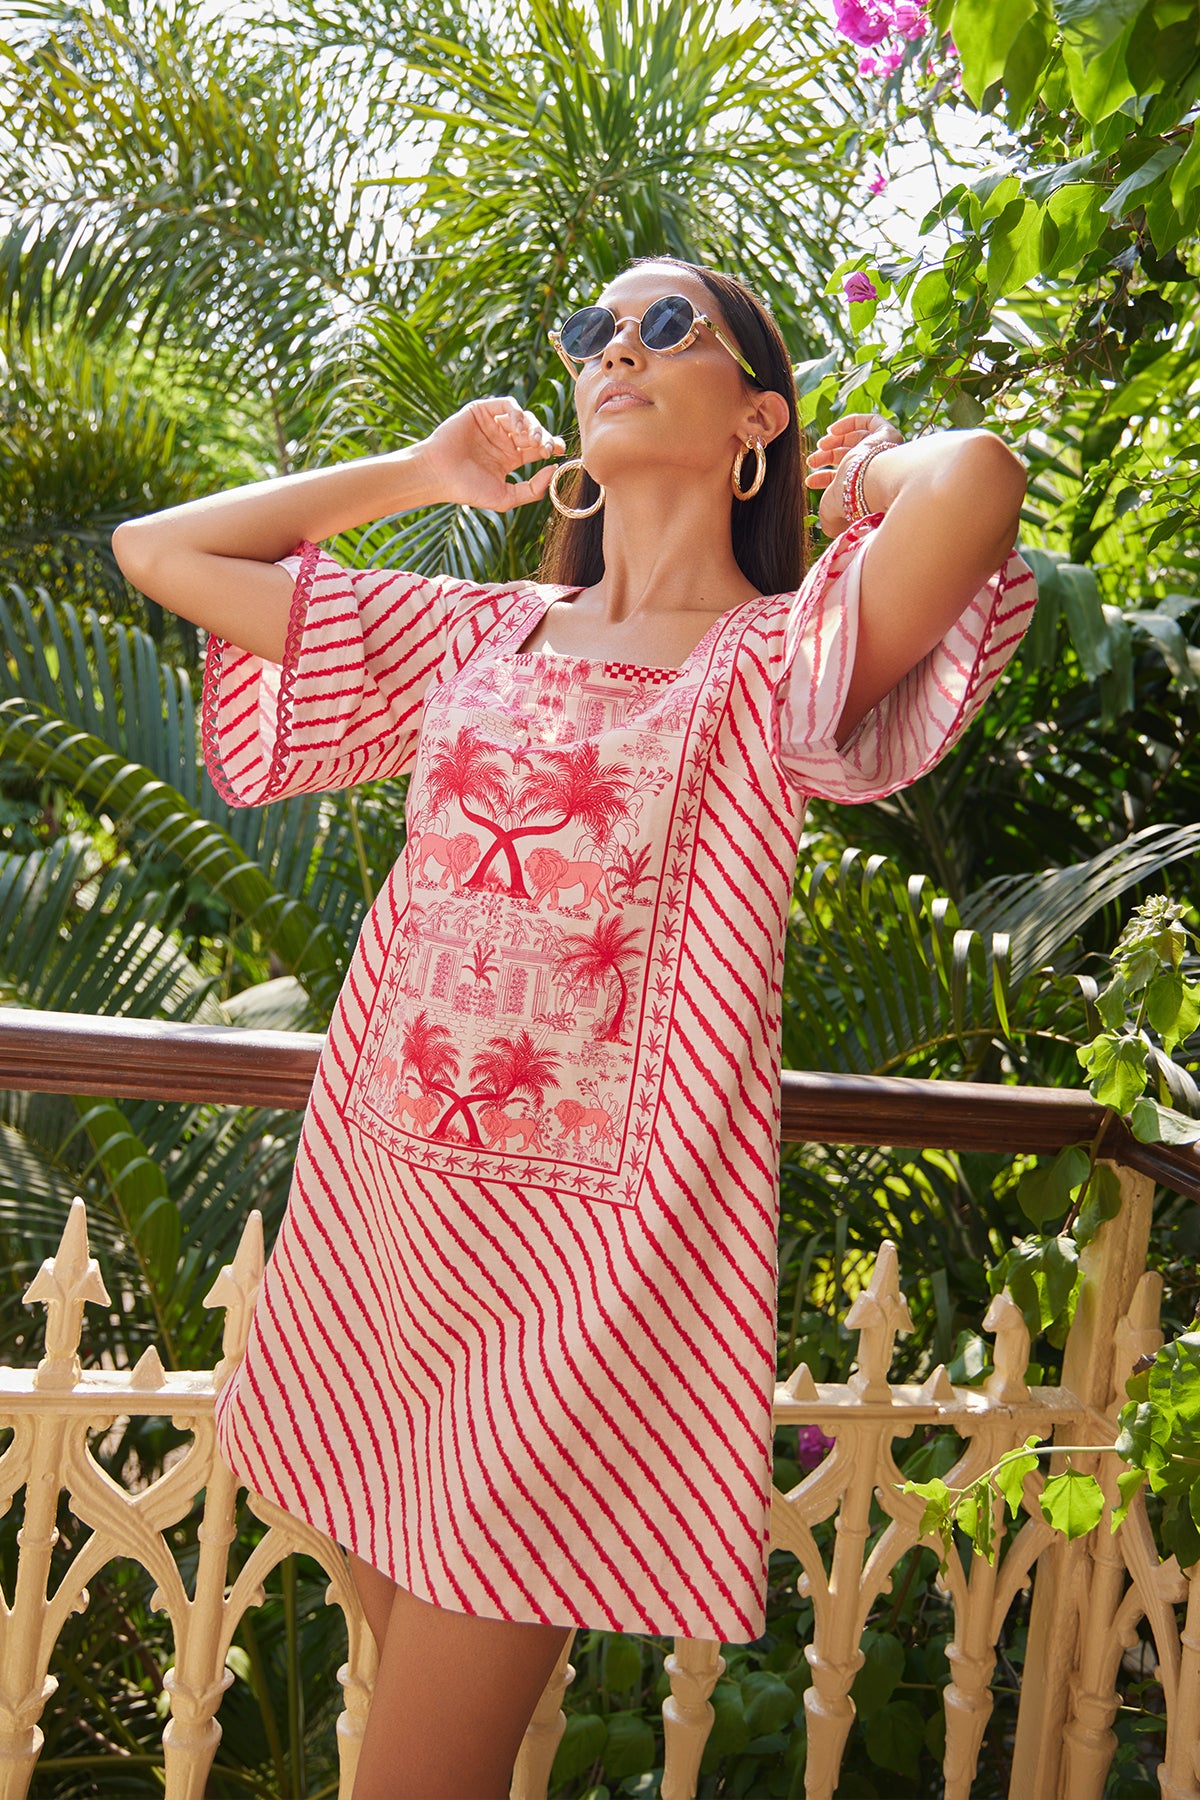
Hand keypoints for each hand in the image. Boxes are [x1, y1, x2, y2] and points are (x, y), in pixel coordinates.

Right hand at [421, 397, 566, 511]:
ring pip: (522, 417)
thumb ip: (531, 490)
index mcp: (510, 458)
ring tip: (532, 439)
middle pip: (533, 431)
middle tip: (547, 447)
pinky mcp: (481, 411)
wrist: (439, 476)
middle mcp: (503, 439)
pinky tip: (518, 427)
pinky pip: (506, 405)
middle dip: (544, 437)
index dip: (550, 446)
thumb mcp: (505, 498)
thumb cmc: (467, 489)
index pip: (536, 448)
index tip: (559, 452)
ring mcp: (492, 424)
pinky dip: (516, 412)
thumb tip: (553, 470)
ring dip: (532, 426)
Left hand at [805, 412, 903, 536]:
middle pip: (849, 459)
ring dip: (834, 441)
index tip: (809, 481)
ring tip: (820, 446)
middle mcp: (877, 469)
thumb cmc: (851, 503)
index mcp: (865, 489)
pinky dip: (851, 423)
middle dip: (827, 458)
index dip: (824, 479)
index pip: (845, 481)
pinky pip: (872, 422)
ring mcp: (883, 452)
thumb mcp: (832, 517)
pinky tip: (832, 431)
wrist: (869, 486)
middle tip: (811, 461)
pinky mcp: (888, 435)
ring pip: (857, 440)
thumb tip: (829, 528)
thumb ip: (830, 520)